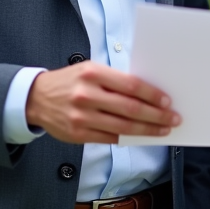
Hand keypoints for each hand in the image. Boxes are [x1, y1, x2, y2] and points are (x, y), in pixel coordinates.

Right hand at [25, 61, 179, 143]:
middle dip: (156, 115)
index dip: (152, 95)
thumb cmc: (70, 81)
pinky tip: (140, 136)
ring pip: (123, 127)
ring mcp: (81, 116)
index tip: (167, 101)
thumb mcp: (90, 70)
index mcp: (92, 73)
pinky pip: (110, 138)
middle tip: (173, 119)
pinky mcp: (78, 134)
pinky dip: (128, 138)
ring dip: (147, 130)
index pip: (131, 85)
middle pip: (130, 108)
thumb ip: (114, 80)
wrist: (36, 98)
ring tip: (162, 130)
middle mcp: (87, 95)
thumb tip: (148, 94)